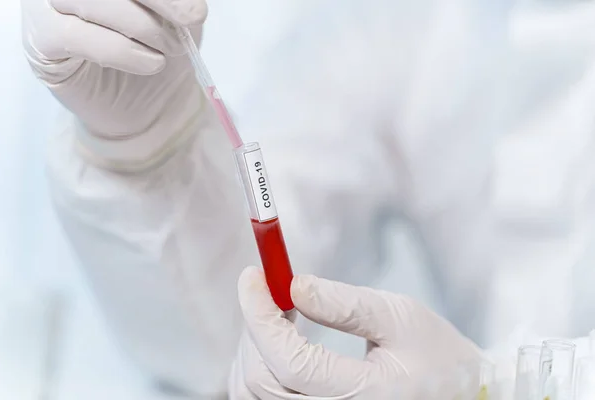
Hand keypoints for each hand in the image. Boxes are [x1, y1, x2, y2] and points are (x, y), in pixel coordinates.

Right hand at [21, 0, 207, 165]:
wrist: (147, 103)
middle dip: (158, 0)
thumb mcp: (175, 15)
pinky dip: (121, 51)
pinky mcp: (41, 41)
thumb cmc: (158, 48)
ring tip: (170, 49)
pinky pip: (75, 37)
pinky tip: (150, 63)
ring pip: (89, 0)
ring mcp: (45, 5)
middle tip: (190, 22)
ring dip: (142, 26)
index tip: (196, 11)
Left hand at [229, 266, 484, 398]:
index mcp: (367, 396)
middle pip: (263, 383)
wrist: (458, 397)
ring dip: (254, 347)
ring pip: (255, 395)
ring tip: (278, 313)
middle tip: (266, 289)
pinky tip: (280, 342)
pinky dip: (261, 367)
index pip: (291, 362)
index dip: (260, 315)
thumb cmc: (438, 358)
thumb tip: (293, 285)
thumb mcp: (401, 318)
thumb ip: (345, 304)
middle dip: (254, 328)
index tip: (252, 275)